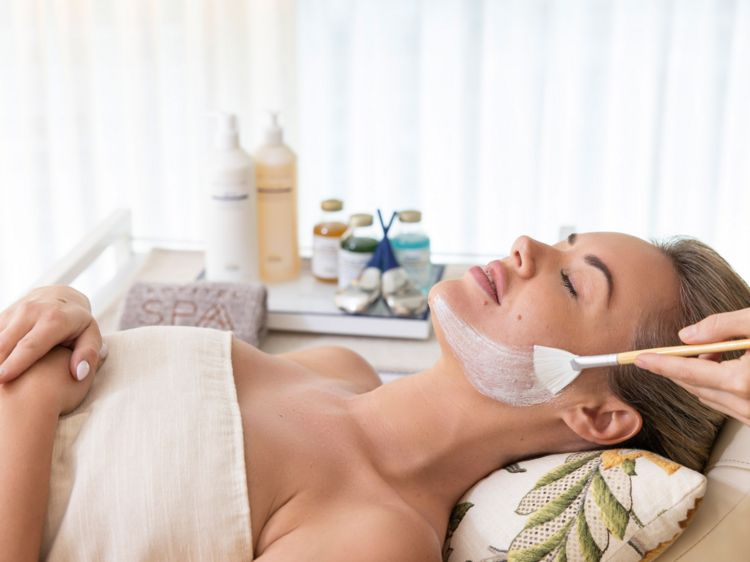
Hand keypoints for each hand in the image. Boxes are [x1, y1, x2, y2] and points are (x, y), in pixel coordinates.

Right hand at [0, 286, 106, 384]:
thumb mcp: (90, 335)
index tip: (3, 378)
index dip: (16, 363)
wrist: (62, 296)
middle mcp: (32, 311)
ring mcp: (15, 310)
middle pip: (6, 342)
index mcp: (54, 319)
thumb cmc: (78, 323)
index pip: (31, 345)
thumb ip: (88, 353)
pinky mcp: (4, 314)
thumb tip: (80, 374)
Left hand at [635, 308, 749, 426]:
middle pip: (693, 386)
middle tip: (659, 352)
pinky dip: (715, 385)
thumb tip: (687, 336)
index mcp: (742, 380)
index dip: (661, 363)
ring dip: (698, 375)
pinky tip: (722, 366)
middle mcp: (747, 404)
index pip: (687, 372)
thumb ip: (721, 326)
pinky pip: (726, 403)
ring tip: (709, 350)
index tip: (638, 358)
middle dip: (675, 367)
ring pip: (708, 396)